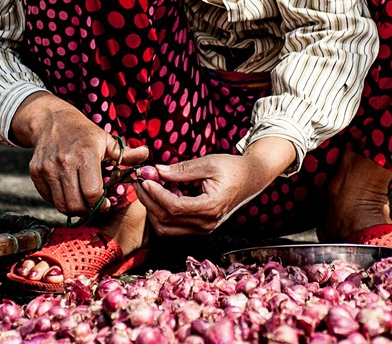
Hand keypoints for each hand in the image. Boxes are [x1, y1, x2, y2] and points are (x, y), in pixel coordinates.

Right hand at [10, 92, 148, 215]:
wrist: (52, 121)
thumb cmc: (84, 133)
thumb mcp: (106, 140)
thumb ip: (126, 154)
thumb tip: (146, 155)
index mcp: (86, 155)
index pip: (92, 192)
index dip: (101, 202)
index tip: (106, 201)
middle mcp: (64, 163)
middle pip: (76, 204)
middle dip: (88, 209)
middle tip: (94, 204)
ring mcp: (47, 168)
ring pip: (61, 205)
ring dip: (74, 207)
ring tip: (82, 200)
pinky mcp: (35, 172)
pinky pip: (48, 198)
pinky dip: (59, 200)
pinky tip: (68, 191)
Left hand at [134, 136, 295, 235]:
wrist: (252, 178)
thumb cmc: (233, 168)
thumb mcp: (209, 163)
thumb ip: (182, 170)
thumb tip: (157, 170)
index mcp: (210, 207)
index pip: (174, 207)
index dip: (156, 193)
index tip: (145, 178)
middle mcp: (206, 223)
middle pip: (166, 219)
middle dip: (148, 200)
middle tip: (140, 181)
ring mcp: (204, 228)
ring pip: (167, 228)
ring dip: (153, 208)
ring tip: (151, 186)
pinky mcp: (201, 227)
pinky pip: (174, 227)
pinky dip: (163, 213)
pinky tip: (164, 193)